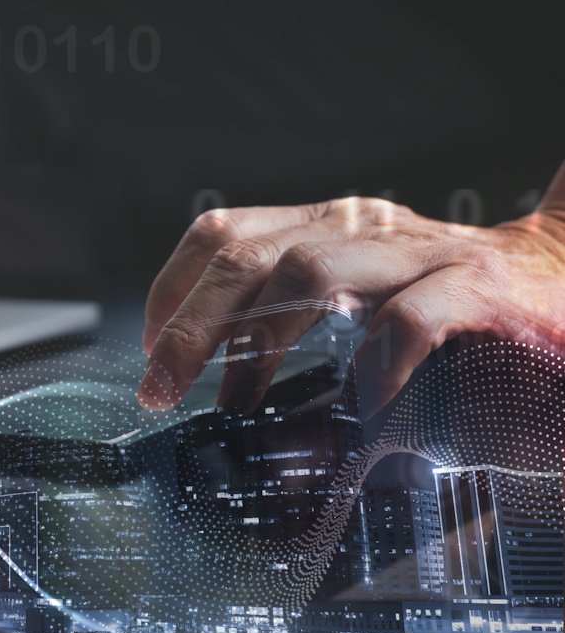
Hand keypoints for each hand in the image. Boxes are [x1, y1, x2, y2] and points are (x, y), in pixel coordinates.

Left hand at [138, 197, 564, 414]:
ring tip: (237, 402)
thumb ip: (298, 332)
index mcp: (330, 226)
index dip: (173, 288)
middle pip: (249, 255)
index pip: (225, 233)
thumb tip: (223, 393)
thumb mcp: (363, 311)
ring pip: (311, 270)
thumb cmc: (459, 315)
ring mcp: (427, 253)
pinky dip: (375, 363)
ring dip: (256, 343)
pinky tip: (358, 405)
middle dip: (190, 325)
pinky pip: (412, 318)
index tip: (148, 348)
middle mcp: (369, 227)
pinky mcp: (485, 292)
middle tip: (159, 388)